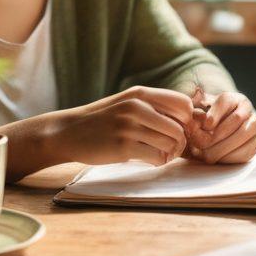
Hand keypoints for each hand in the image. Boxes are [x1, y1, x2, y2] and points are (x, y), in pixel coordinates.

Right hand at [48, 86, 192, 166]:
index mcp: (140, 94)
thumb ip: (152, 105)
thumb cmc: (102, 119)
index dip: (187, 120)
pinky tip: (151, 160)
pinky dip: (159, 161)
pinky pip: (156, 157)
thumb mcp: (126, 102)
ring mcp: (129, 127)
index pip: (183, 103)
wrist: (68, 132)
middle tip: (173, 148)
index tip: (180, 129)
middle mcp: (137, 107)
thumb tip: (187, 115)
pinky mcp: (123, 147)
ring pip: (170, 143)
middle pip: (180, 127)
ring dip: (170, 153)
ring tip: (161, 154)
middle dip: (181, 141)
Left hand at [185, 90, 255, 163]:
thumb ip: (196, 113)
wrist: (221, 135)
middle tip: (199, 145)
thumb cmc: (206, 123)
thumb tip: (194, 118)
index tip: (204, 126)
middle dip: (215, 135)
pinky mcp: (255, 145)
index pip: (225, 101)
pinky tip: (215, 159)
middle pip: (236, 119)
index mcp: (233, 98)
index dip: (214, 114)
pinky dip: (228, 157)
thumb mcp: (200, 113)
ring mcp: (254, 127)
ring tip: (204, 154)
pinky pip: (245, 151)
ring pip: (242, 135)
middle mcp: (247, 110)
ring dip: (220, 148)